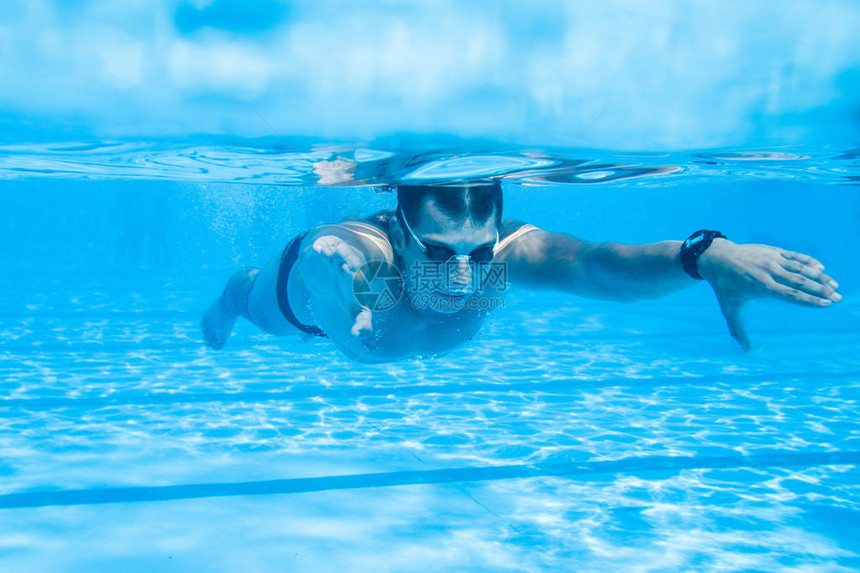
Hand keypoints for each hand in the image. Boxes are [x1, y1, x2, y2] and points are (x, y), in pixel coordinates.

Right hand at [311, 235, 372, 336]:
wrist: (352, 292)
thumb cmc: (356, 307)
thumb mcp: (361, 318)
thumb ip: (362, 327)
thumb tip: (354, 335)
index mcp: (357, 287)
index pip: (354, 279)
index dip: (349, 274)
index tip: (345, 269)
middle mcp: (350, 275)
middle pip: (347, 264)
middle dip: (344, 258)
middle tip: (339, 251)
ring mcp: (340, 269)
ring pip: (337, 259)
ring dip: (331, 254)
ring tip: (324, 249)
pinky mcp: (332, 266)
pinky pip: (327, 258)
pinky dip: (323, 253)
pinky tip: (316, 248)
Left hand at [697, 239, 841, 350]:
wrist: (717, 257)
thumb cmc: (723, 286)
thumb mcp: (728, 308)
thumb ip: (737, 329)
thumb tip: (744, 350)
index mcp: (760, 286)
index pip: (790, 294)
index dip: (809, 300)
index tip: (826, 304)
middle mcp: (768, 271)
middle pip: (800, 281)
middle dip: (821, 290)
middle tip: (837, 298)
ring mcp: (771, 258)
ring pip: (800, 268)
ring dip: (819, 276)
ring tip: (835, 285)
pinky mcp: (772, 250)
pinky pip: (794, 256)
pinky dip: (809, 261)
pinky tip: (821, 268)